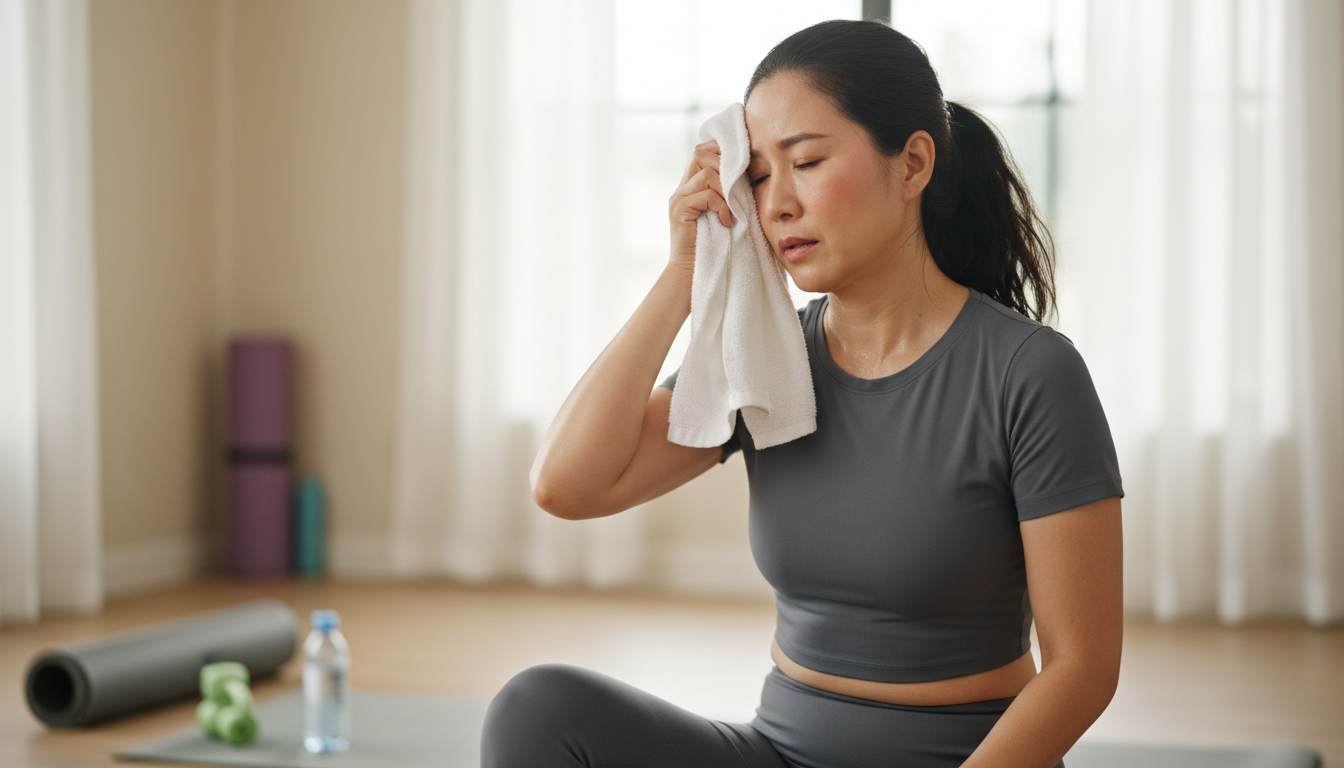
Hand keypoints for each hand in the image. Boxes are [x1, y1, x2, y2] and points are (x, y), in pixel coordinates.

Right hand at [668, 139, 735, 272]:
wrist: (691, 275)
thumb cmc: (713, 248)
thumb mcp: (723, 214)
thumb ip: (728, 195)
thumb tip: (751, 176)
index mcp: (690, 187)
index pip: (701, 151)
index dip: (719, 149)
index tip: (740, 163)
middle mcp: (681, 189)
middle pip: (700, 153)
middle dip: (725, 165)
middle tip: (738, 187)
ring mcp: (678, 198)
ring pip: (707, 173)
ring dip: (727, 190)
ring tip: (733, 210)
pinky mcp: (679, 210)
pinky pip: (707, 194)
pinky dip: (722, 206)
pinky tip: (726, 222)